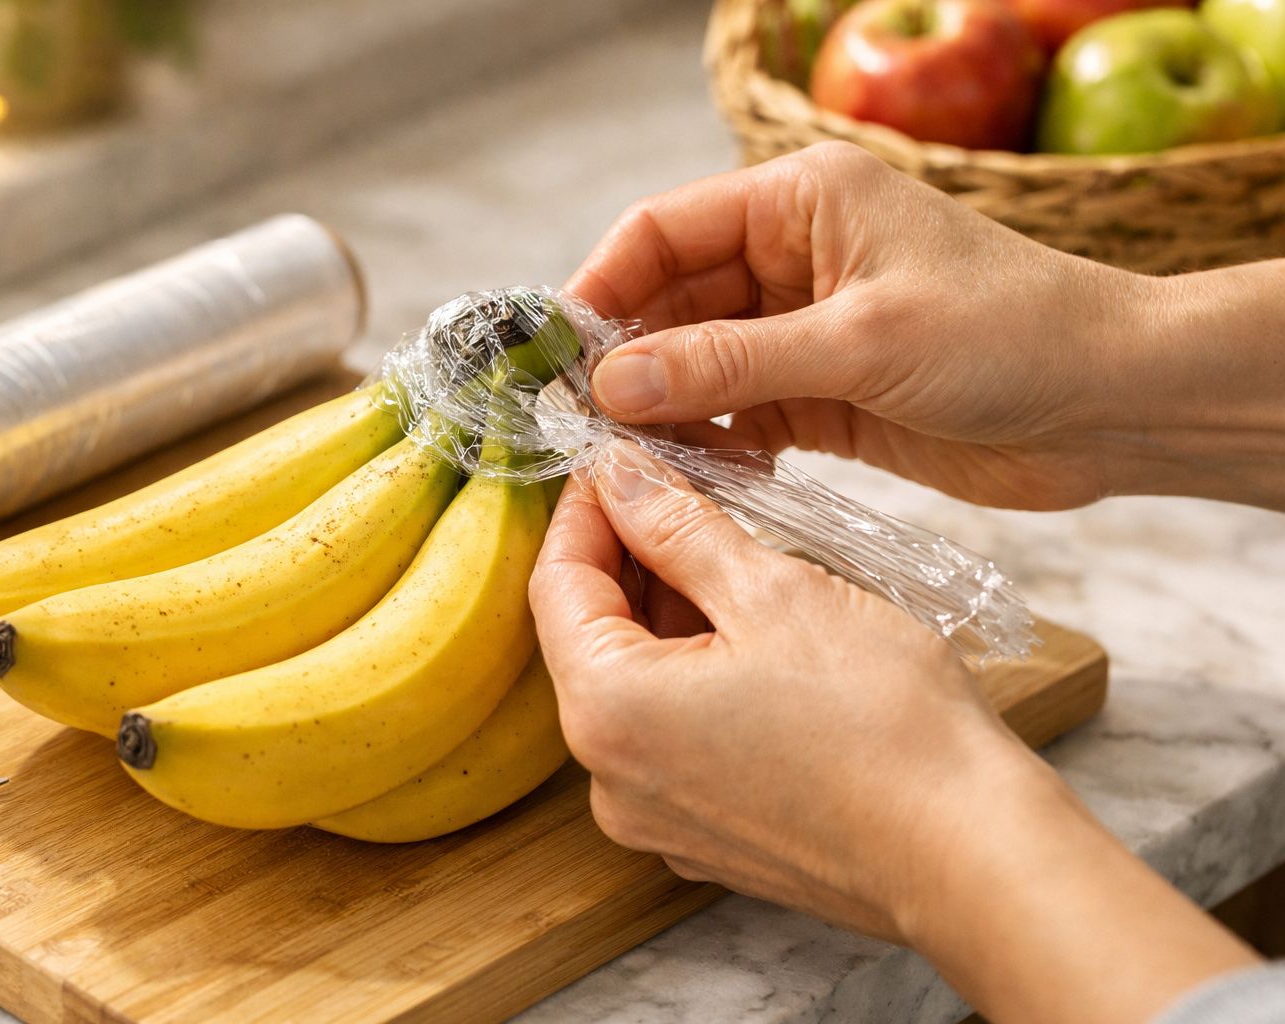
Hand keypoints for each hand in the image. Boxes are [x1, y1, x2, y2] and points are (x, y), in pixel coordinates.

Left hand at [529, 443, 1259, 1023]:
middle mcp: (610, 778)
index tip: (620, 462)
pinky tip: (753, 632)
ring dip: (668, 612)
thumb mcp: (772, 591)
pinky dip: (696, 673)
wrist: (972, 854)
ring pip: (636, 683)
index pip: (556, 583)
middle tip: (682, 490)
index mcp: (606, 712)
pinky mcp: (706, 833)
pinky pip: (673, 732)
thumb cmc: (884, 725)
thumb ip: (677, 526)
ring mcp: (656, 816)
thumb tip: (620, 477)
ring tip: (731, 552)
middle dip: (630, 556)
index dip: (586, 509)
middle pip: (590, 635)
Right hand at [567, 142, 1284, 510]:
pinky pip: (738, 413)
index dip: (601, 286)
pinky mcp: (823, 393)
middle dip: (627, 361)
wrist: (1114, 404)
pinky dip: (714, 444)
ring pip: (698, 364)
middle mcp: (793, 255)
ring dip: (665, 410)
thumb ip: (730, 361)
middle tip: (582, 426)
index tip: (553, 354)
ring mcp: (805, 328)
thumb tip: (613, 382)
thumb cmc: (1010, 335)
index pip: (665, 229)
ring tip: (633, 461)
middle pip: (671, 300)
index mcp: (800, 200)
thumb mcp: (859, 341)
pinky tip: (702, 478)